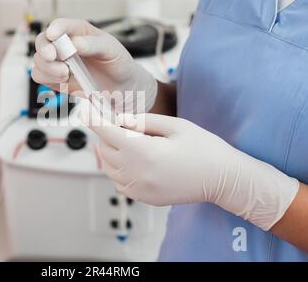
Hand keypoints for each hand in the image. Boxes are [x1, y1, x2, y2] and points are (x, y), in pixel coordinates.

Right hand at [33, 18, 156, 111]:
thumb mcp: (111, 49)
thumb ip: (93, 45)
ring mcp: (58, 62)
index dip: (55, 28)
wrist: (121, 87)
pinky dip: (47, 78)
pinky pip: (40, 76)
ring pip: (39, 61)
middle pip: (42, 41)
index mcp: (78, 31)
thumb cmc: (117, 62)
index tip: (54, 35)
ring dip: (48, 67)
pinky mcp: (54, 79)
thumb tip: (75, 43)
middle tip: (52, 56)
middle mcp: (64, 45)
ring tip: (66, 74)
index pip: (61, 25)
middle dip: (44, 49)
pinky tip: (63, 80)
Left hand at [87, 112, 298, 230]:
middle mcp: (136, 173)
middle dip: (107, 133)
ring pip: (108, 166)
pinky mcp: (143, 198)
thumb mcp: (176, 125)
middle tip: (122, 123)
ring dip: (111, 151)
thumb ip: (143, 120)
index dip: (93, 119)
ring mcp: (138, 189)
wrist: (223, 180)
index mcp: (144, 152)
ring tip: (132, 140)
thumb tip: (120, 119)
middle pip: (104, 148)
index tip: (84, 111)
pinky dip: (117, 168)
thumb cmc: (205, 150)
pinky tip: (134, 159)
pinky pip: (118, 181)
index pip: (107, 131)